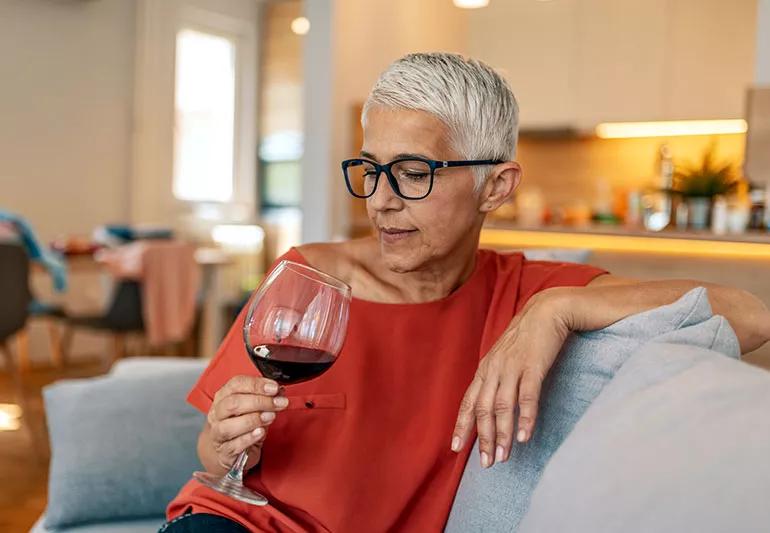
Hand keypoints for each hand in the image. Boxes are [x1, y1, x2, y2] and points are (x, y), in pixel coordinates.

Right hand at [208, 375, 288, 470]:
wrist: (229, 450)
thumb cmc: (241, 424)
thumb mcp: (254, 408)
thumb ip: (266, 398)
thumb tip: (280, 392)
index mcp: (223, 396)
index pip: (236, 384)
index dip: (256, 384)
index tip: (274, 388)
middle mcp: (217, 414)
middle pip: (233, 403)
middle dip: (259, 402)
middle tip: (278, 403)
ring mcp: (217, 433)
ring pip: (229, 425)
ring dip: (253, 419)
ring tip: (270, 417)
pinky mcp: (224, 452)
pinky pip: (234, 445)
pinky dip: (249, 438)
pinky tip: (260, 432)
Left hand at [451, 289, 570, 466]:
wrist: (547, 311)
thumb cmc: (526, 338)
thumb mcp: (504, 358)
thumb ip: (497, 380)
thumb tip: (492, 407)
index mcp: (485, 369)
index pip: (468, 401)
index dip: (462, 425)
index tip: (456, 448)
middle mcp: (494, 369)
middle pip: (483, 409)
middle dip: (484, 438)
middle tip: (487, 463)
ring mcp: (513, 367)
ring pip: (502, 406)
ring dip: (503, 434)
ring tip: (503, 457)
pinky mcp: (533, 366)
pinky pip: (527, 396)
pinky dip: (525, 417)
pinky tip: (525, 436)